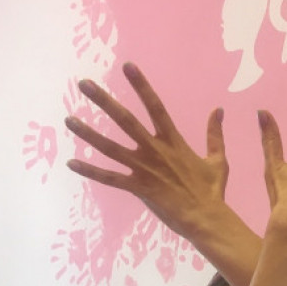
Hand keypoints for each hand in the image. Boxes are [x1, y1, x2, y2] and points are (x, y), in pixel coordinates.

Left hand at [65, 62, 228, 238]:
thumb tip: (218, 110)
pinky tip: (72, 163)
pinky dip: (91, 171)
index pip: (155, 107)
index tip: (127, 66)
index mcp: (173, 141)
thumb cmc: (212, 191)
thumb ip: (215, 134)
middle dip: (104, 101)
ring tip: (69, 120)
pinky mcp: (138, 188)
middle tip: (84, 84)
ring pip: (110, 147)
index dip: (141, 86)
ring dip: (88, 133)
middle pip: (125, 120)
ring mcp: (144, 169)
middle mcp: (155, 150)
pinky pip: (110, 178)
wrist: (206, 218)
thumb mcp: (218, 160)